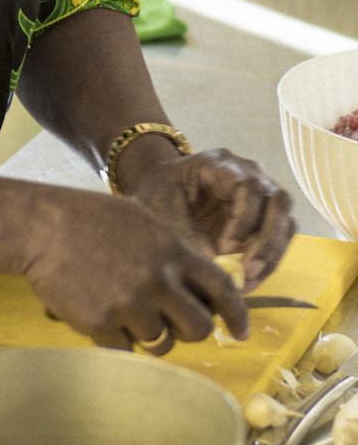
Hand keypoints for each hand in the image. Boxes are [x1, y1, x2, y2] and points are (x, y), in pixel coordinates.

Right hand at [18, 185, 249, 354]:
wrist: (42, 227)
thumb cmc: (90, 218)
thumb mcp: (142, 220)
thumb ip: (174, 252)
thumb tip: (201, 286)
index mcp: (172, 250)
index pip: (222, 289)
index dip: (237, 314)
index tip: (240, 331)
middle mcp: (157, 279)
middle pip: (199, 327)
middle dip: (191, 330)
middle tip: (174, 323)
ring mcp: (130, 304)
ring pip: (162, 343)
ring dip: (152, 335)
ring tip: (128, 313)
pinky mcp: (102, 324)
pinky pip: (126, 351)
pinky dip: (120, 342)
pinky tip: (105, 319)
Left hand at [129, 149, 295, 290]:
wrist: (161, 187)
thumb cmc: (159, 190)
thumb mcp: (162, 206)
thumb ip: (185, 232)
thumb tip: (213, 263)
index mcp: (222, 164)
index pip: (250, 186)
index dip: (244, 219)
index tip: (225, 247)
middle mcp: (250, 174)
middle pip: (279, 201)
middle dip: (268, 240)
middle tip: (249, 270)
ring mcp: (261, 195)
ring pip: (285, 221)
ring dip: (272, 254)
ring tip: (248, 280)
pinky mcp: (263, 218)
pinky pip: (278, 240)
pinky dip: (268, 261)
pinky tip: (248, 280)